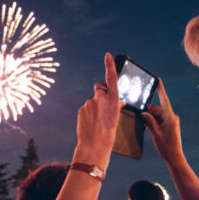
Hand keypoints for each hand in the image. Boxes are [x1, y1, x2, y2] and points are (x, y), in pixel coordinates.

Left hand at [75, 53, 121, 168]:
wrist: (95, 144)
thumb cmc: (109, 133)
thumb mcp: (117, 117)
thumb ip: (114, 106)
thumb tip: (116, 102)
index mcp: (113, 99)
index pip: (111, 77)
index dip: (109, 65)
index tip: (107, 55)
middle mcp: (101, 98)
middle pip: (99, 88)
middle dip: (100, 93)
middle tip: (103, 105)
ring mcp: (90, 103)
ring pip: (93, 101)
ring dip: (95, 107)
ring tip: (98, 121)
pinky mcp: (82, 109)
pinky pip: (86, 108)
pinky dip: (89, 114)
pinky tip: (92, 123)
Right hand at [141, 79, 183, 163]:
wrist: (174, 157)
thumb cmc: (167, 146)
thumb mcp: (156, 134)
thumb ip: (150, 121)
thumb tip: (144, 113)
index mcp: (170, 117)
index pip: (164, 100)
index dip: (160, 89)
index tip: (158, 80)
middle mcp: (171, 117)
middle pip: (158, 108)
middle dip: (149, 111)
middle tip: (140, 115)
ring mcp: (171, 121)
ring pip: (157, 114)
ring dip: (150, 118)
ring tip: (146, 126)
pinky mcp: (169, 125)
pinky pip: (159, 119)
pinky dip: (153, 122)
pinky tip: (149, 128)